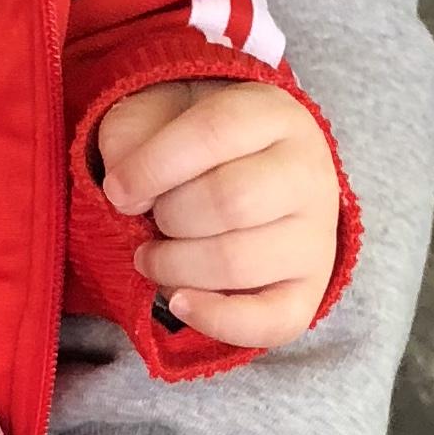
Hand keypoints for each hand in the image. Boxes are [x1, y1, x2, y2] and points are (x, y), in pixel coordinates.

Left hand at [94, 82, 338, 347]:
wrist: (243, 175)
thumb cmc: (188, 147)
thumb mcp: (153, 117)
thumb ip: (131, 141)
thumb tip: (127, 199)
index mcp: (273, 114)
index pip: (214, 132)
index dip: (152, 166)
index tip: (117, 190)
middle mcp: (308, 171)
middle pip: (230, 201)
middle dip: (168, 218)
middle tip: (149, 220)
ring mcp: (316, 235)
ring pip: (240, 261)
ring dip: (175, 267)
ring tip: (154, 257)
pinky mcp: (310, 290)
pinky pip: (270, 321)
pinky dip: (215, 319)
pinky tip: (178, 301)